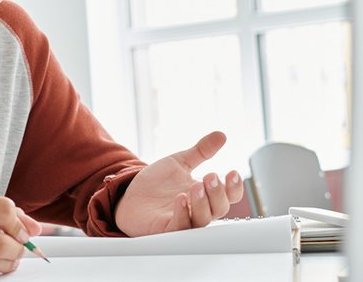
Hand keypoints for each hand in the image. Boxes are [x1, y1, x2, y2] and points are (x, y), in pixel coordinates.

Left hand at [115, 131, 244, 236]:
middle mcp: (197, 210)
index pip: (228, 196)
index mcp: (204, 195)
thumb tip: (221, 135)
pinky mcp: (165, 228)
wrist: (129, 194)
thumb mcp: (179, 162)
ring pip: (202, 219)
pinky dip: (182, 215)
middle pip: (219, 208)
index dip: (234, 187)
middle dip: (218, 193)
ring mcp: (183, 220)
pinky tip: (181, 199)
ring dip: (202, 204)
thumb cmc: (157, 183)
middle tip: (211, 177)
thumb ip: (201, 151)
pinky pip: (179, 227)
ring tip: (197, 186)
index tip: (232, 172)